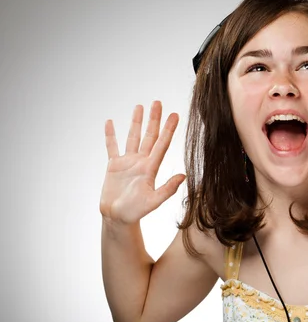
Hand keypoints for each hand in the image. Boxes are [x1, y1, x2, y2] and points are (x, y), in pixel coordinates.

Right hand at [99, 101, 185, 224]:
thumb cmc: (135, 212)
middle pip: (149, 136)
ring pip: (132, 137)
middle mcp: (141, 162)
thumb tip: (183, 176)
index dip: (169, 130)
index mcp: (151, 168)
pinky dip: (111, 135)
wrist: (117, 218)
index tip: (175, 115)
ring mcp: (127, 162)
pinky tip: (110, 122)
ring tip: (139, 106)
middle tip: (158, 102)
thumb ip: (167, 189)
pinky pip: (112, 147)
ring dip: (136, 122)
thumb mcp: (153, 202)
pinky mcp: (114, 166)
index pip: (162, 144)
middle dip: (154, 119)